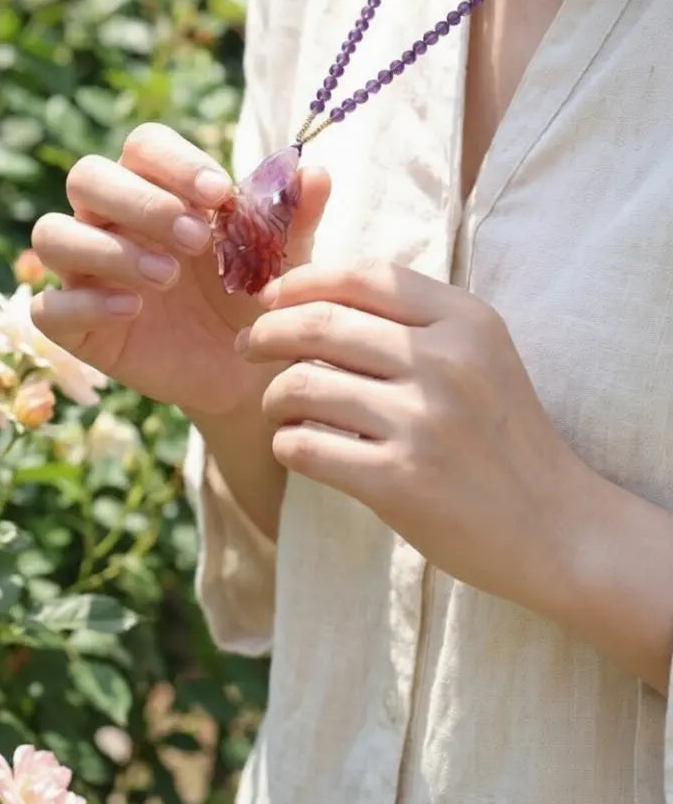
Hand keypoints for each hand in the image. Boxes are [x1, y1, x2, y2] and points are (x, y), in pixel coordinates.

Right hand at [29, 123, 329, 420]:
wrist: (248, 370)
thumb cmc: (256, 295)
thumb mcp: (284, 257)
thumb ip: (294, 216)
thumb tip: (315, 172)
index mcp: (156, 186)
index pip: (141, 145)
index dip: (175, 162)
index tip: (220, 193)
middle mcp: (110, 220)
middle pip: (87, 176)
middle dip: (140, 201)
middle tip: (197, 238)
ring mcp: (86, 272)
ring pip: (53, 234)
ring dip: (109, 249)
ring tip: (168, 276)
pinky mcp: (74, 326)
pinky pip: (48, 308)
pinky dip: (84, 304)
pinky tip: (133, 310)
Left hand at [235, 258, 594, 613]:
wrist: (555, 527)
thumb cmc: (504, 434)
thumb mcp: (481, 355)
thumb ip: (415, 320)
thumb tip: (315, 295)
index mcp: (465, 320)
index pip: (363, 276)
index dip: (302, 281)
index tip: (271, 298)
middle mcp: (444, 362)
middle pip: (320, 323)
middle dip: (267, 331)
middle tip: (248, 345)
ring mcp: (421, 421)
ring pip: (302, 384)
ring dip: (274, 395)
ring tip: (280, 407)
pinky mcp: (399, 480)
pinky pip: (305, 445)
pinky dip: (287, 442)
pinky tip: (297, 445)